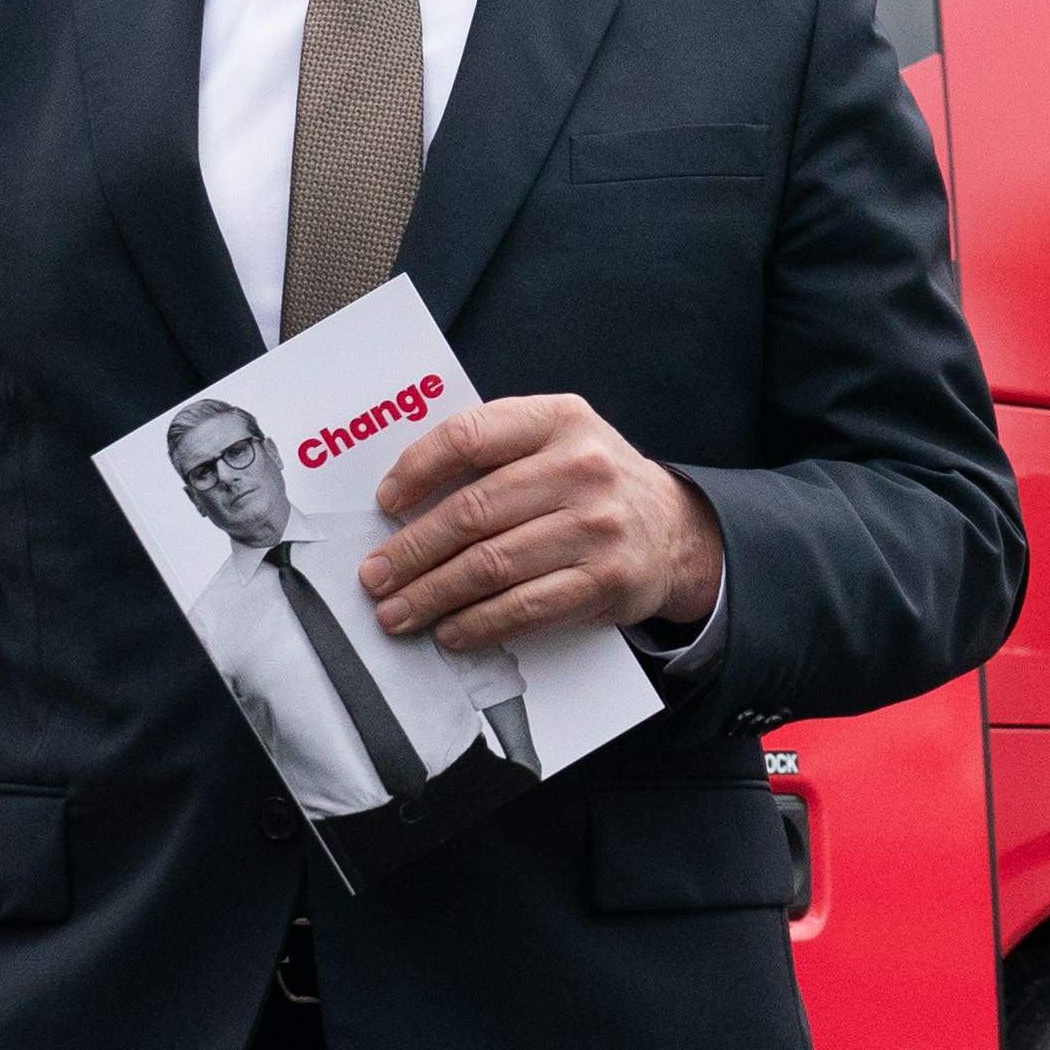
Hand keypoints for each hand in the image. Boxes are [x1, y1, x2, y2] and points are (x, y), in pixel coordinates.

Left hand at [361, 393, 720, 650]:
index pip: (470, 435)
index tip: (386, 502)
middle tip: (376, 576)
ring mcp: (596, 526)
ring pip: (491, 566)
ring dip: (433, 595)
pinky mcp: (604, 580)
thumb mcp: (556, 439)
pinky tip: (451, 630)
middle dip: (412, 551)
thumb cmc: (592, 484)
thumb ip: (494, 451)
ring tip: (398, 612)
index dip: (417, 468)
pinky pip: (525, 607)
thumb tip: (406, 495)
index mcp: (559, 419)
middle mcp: (581, 467)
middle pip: (473, 512)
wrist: (673, 529)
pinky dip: (478, 624)